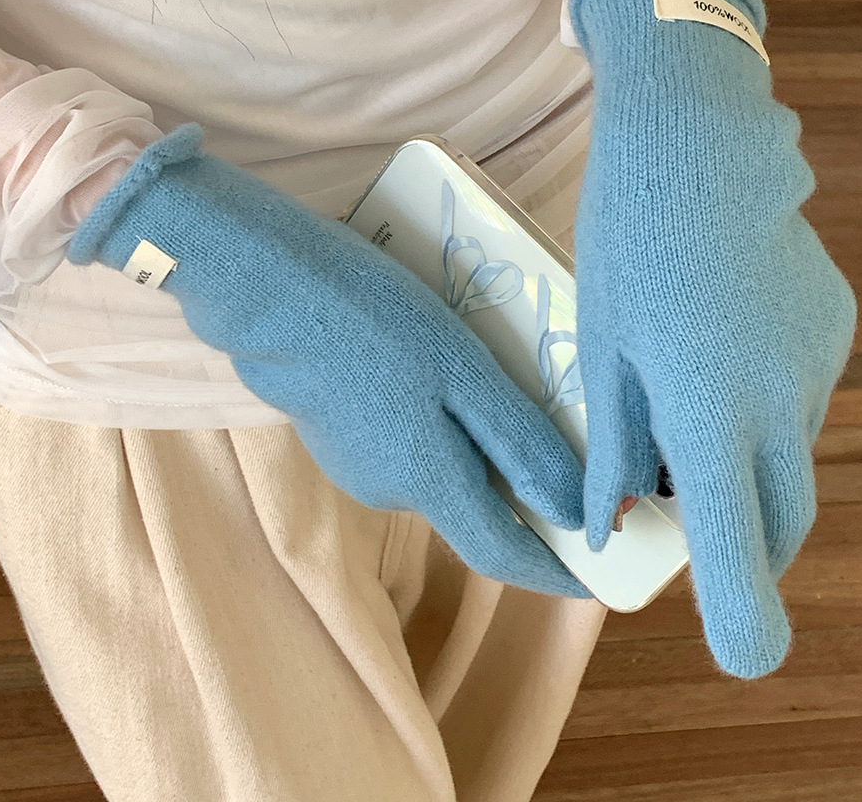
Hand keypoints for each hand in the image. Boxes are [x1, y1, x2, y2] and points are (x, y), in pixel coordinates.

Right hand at [67, 124, 591, 598]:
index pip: (504, 555)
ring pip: (439, 460)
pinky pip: (407, 436)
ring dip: (473, 432)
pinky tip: (435, 361)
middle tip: (554, 410)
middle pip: (473, 498)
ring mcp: (356, 461)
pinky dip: (436, 413)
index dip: (553, 570)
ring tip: (493, 367)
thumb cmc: (373, 319)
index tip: (596, 572)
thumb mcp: (464, 372)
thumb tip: (575, 511)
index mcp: (425, 482)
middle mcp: (390, 490)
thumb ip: (520, 444)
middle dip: (517, 474)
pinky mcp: (337, 430)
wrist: (266, 288)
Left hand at [568, 0, 856, 676]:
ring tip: (687, 405)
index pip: (743, 547)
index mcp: (713, 413)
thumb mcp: (603, 348)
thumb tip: (613, 521)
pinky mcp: (831, 328)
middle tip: (692, 523)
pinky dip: (762, 406)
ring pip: (790, 453)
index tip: (744, 652)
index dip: (745, 613)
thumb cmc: (631, 242)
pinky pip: (800, 395)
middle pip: (781, 517)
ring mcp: (817, 363)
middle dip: (745, 544)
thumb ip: (614, 446)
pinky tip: (719, 348)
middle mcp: (782, 401)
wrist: (702, 142)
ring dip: (748, 463)